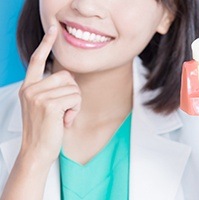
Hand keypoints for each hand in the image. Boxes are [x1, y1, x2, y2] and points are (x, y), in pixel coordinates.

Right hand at [18, 26, 80, 165]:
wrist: (37, 151)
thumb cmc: (45, 130)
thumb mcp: (44, 106)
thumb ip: (52, 90)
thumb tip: (69, 78)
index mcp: (29, 87)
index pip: (37, 60)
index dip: (45, 44)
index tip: (52, 30)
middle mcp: (31, 89)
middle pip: (66, 76)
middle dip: (72, 93)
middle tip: (65, 110)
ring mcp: (38, 96)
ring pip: (73, 88)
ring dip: (75, 104)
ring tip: (64, 117)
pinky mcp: (49, 105)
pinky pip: (75, 98)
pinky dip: (75, 110)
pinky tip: (65, 121)